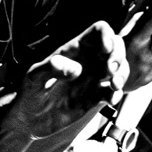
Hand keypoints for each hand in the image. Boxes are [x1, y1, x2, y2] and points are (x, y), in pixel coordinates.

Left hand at [6, 22, 125, 139]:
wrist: (30, 120)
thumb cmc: (29, 92)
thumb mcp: (34, 78)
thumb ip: (50, 68)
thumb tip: (76, 68)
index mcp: (73, 50)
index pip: (98, 31)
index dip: (107, 35)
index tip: (105, 51)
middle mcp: (86, 61)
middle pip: (116, 46)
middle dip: (119, 55)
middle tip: (109, 70)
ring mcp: (93, 79)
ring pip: (119, 68)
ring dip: (122, 75)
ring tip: (113, 86)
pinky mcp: (95, 97)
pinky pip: (114, 91)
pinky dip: (116, 94)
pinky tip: (109, 100)